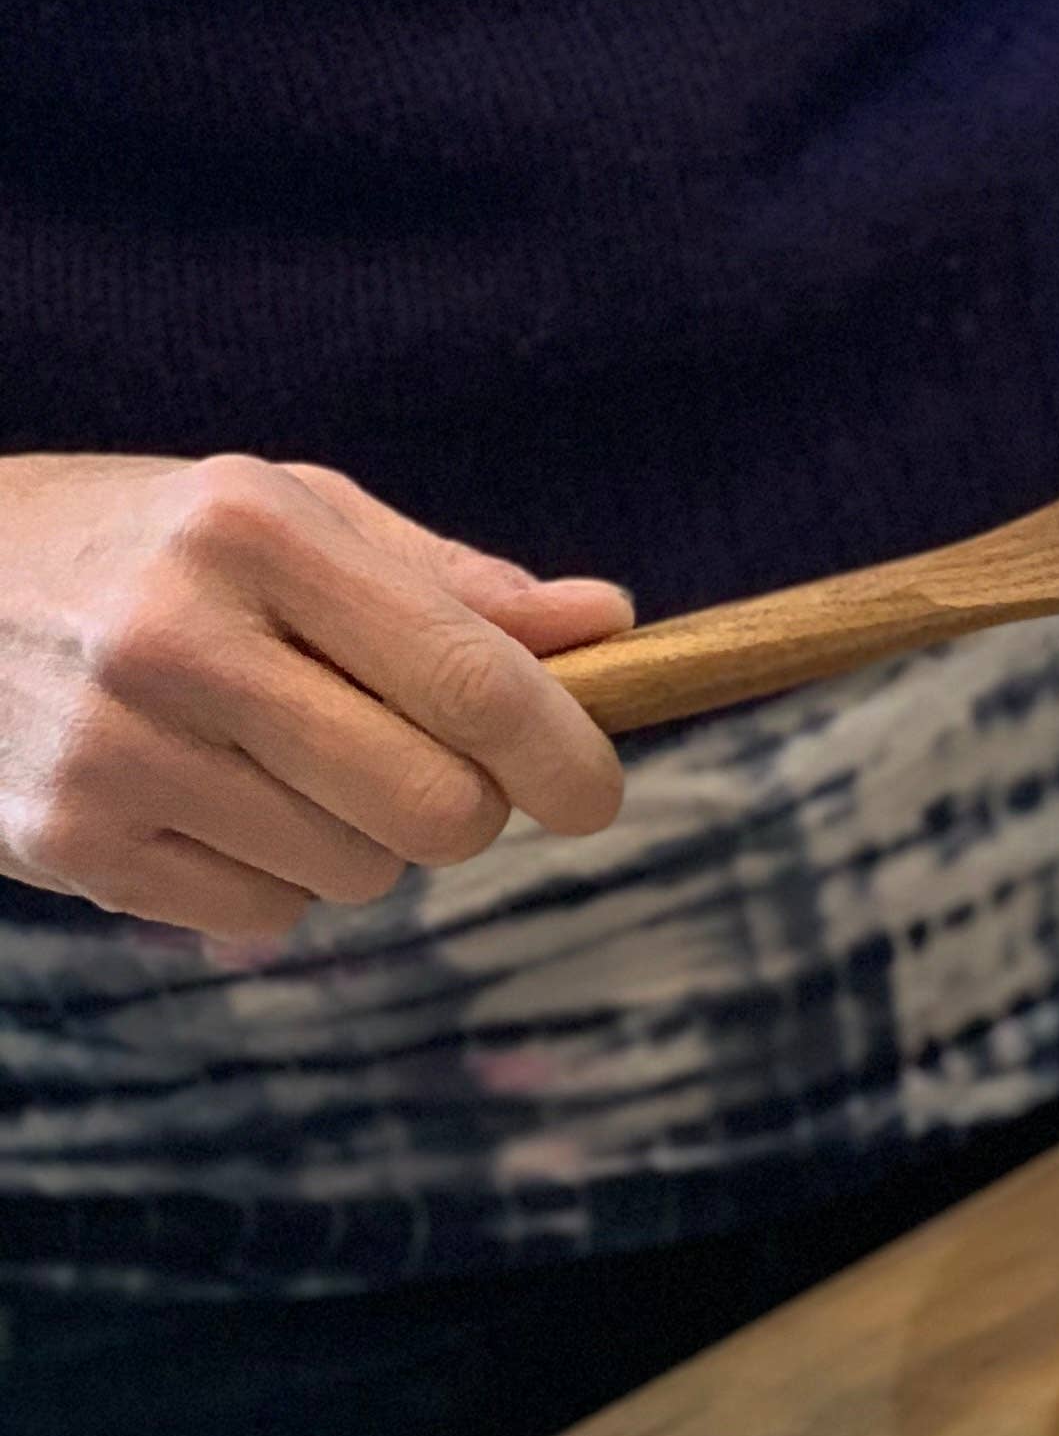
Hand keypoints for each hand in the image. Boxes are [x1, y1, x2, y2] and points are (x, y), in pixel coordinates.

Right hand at [0, 453, 633, 939]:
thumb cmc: (144, 548)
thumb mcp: (286, 516)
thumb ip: (449, 584)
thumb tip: (609, 625)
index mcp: (251, 528)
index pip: (472, 681)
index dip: (569, 756)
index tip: (594, 793)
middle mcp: (179, 638)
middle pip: (439, 810)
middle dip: (463, 807)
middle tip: (415, 764)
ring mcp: (116, 749)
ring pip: (358, 875)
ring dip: (354, 840)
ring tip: (267, 758)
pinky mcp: (73, 842)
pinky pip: (264, 919)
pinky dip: (264, 878)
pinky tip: (197, 799)